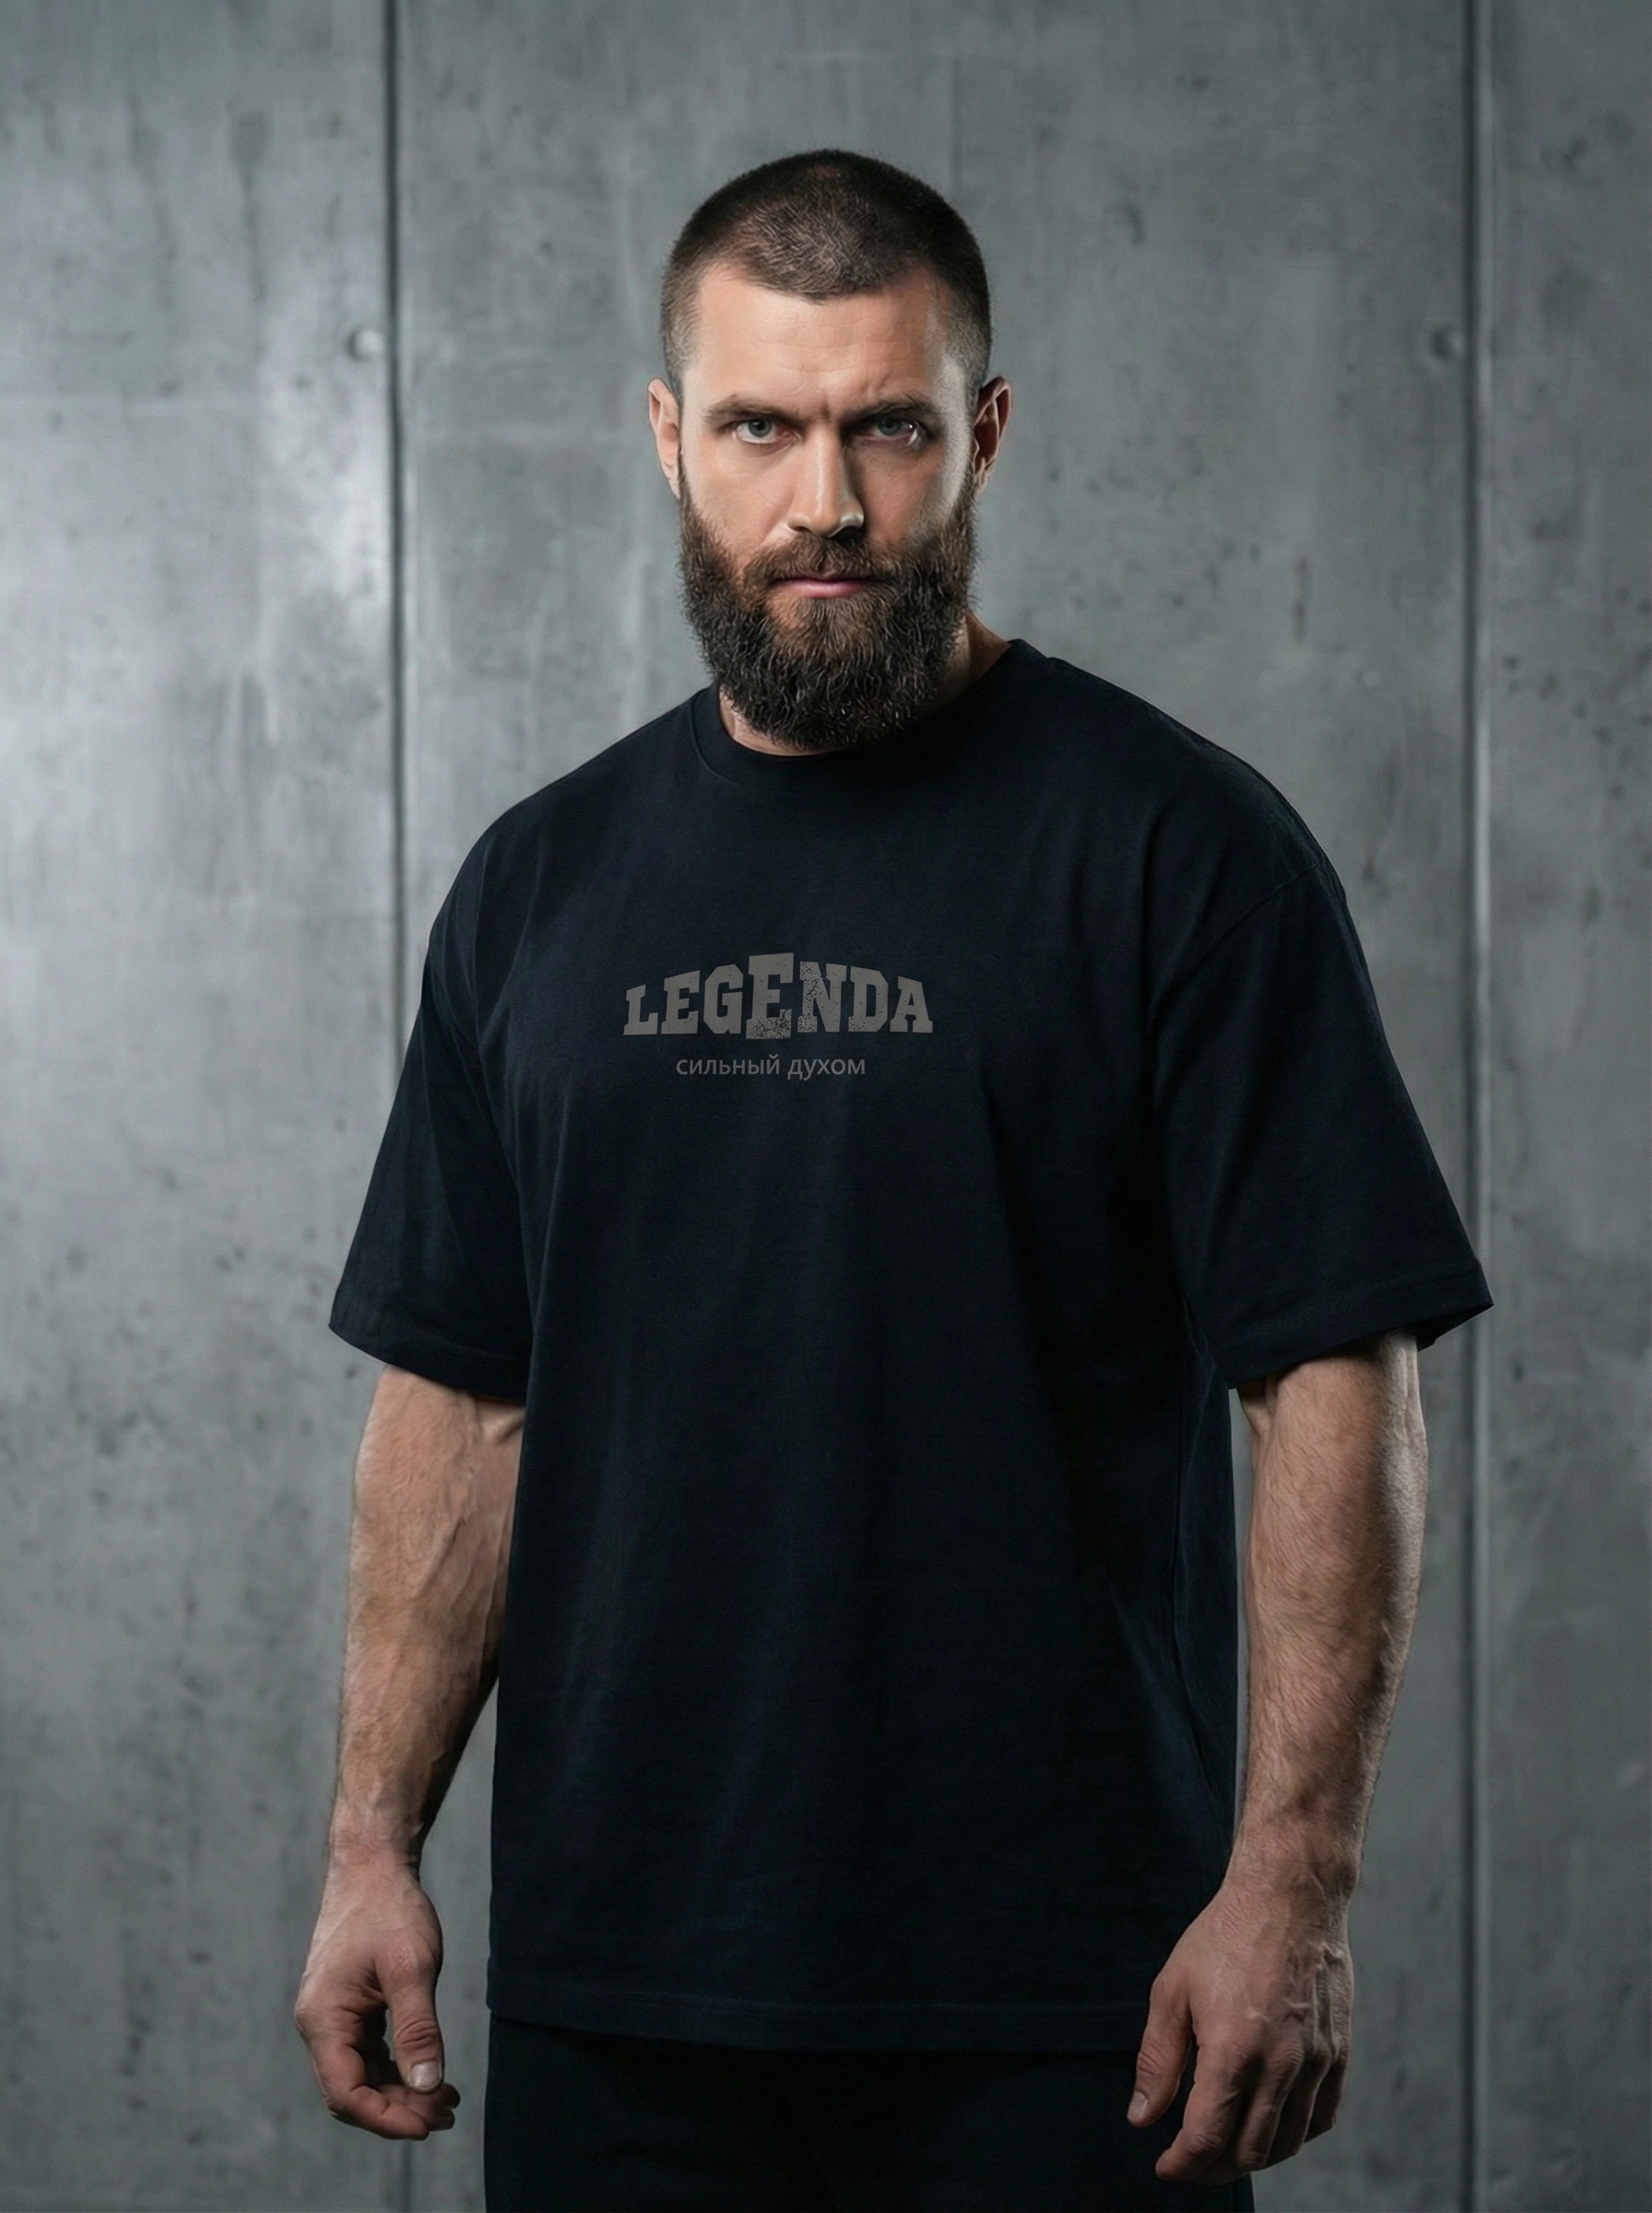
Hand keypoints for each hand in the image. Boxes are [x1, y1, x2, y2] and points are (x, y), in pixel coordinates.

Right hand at [294, 1856, 459, 2139]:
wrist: (372, 1865)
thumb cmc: (389, 1908)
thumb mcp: (411, 1968)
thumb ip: (418, 2028)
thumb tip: (428, 2086)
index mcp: (323, 2019)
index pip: (346, 2093)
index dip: (385, 2118)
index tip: (427, 2124)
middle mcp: (319, 2025)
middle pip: (352, 2091)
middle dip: (397, 2110)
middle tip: (446, 2114)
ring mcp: (331, 2017)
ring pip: (360, 2075)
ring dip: (400, 2093)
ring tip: (446, 2102)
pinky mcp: (347, 2008)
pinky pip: (366, 2054)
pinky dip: (396, 2069)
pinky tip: (429, 2075)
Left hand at [1127, 1871, 1351, 2182]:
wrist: (1289, 1896)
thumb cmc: (1225, 1936)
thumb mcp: (1173, 1990)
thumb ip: (1158, 2060)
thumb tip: (1141, 2117)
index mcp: (1233, 2050)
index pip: (1206, 2137)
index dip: (1182, 2164)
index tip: (1165, 2166)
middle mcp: (1280, 2064)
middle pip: (1249, 2151)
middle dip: (1213, 2168)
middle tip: (1191, 2161)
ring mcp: (1316, 2062)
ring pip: (1288, 2143)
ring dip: (1253, 2157)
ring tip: (1225, 2149)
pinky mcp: (1339, 2053)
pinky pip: (1322, 2118)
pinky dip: (1294, 2136)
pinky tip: (1271, 2126)